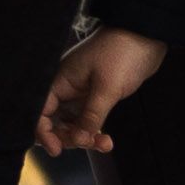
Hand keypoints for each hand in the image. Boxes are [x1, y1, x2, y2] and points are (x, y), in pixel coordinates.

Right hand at [37, 27, 169, 156]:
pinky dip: (94, 131)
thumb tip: (78, 139)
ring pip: (72, 124)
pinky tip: (106, 141)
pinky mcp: (95, 96)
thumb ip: (91, 115)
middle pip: (54, 122)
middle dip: (68, 137)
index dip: (44, 133)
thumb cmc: (122, 53)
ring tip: (104, 143)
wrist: (145, 35)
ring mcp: (79, 93)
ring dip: (84, 137)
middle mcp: (65, 88)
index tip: (57, 149)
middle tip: (88, 143)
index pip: (39, 112)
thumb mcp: (107, 87)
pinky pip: (87, 119)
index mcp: (59, 81)